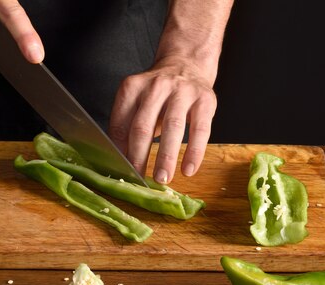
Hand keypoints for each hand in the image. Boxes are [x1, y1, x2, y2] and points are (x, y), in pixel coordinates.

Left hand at [109, 56, 216, 183]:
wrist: (187, 65)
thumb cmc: (158, 95)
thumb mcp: (138, 103)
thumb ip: (127, 127)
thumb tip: (121, 162)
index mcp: (132, 88)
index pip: (120, 123)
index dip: (119, 150)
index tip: (120, 171)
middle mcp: (156, 86)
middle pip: (143, 126)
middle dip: (139, 156)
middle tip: (138, 179)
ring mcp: (182, 91)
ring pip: (172, 126)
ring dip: (166, 157)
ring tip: (163, 178)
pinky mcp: (205, 100)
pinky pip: (200, 130)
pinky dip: (194, 152)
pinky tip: (188, 170)